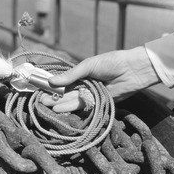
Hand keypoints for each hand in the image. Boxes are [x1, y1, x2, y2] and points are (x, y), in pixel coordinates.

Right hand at [40, 46, 160, 112]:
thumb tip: (51, 81)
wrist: (133, 70)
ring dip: (61, 104)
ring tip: (47, 107)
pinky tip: (60, 111)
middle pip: (66, 92)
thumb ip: (71, 75)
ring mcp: (91, 95)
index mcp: (81, 74)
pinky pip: (84, 107)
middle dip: (54, 97)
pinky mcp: (98, 103)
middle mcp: (84, 85)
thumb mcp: (88, 66)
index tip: (40, 89)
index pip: (63, 81)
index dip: (52, 85)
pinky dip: (72, 109)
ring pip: (73, 101)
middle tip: (40, 101)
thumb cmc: (110, 63)